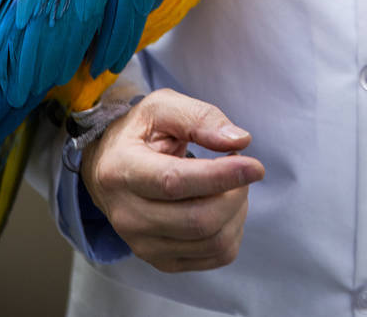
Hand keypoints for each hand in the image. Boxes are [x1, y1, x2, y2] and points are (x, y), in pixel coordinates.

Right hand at [79, 88, 264, 271]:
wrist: (110, 168)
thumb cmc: (140, 133)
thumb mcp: (163, 107)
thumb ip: (200, 117)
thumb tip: (239, 140)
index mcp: (122, 170)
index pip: (174, 182)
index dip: (220, 177)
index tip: (255, 166)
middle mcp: (127, 215)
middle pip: (198, 220)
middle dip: (235, 192)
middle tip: (240, 166)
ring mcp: (143, 244)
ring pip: (212, 242)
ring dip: (237, 210)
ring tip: (232, 183)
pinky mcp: (162, 261)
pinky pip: (215, 255)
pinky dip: (233, 228)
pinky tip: (224, 204)